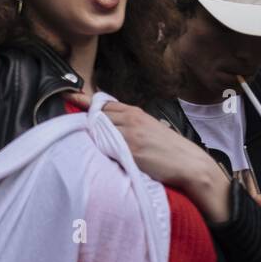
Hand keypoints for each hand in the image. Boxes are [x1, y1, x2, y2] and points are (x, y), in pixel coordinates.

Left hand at [75, 95, 231, 224]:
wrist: (190, 164)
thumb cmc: (169, 148)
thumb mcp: (149, 126)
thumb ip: (128, 121)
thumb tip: (105, 120)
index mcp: (135, 112)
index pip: (103, 104)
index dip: (87, 104)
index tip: (70, 97)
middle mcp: (130, 120)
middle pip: (97, 116)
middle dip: (91, 124)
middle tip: (90, 133)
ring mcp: (129, 134)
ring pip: (99, 131)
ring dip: (95, 137)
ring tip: (103, 146)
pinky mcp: (130, 150)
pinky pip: (106, 146)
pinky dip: (103, 149)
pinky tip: (108, 154)